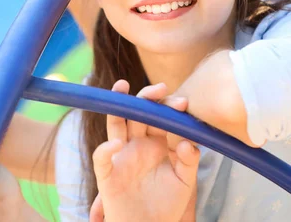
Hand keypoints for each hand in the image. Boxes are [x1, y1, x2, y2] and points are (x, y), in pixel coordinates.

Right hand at [91, 80, 199, 221]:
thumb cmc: (168, 203)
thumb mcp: (185, 182)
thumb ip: (188, 162)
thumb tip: (187, 142)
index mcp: (157, 142)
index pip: (161, 116)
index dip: (169, 106)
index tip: (182, 103)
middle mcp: (138, 144)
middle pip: (139, 113)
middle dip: (149, 98)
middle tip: (161, 88)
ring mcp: (121, 156)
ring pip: (117, 125)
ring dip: (118, 106)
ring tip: (122, 87)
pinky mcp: (107, 174)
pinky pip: (101, 157)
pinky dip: (106, 149)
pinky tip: (117, 144)